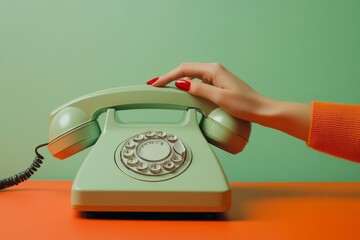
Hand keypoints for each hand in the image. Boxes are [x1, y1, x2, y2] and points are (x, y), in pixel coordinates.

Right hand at [147, 62, 310, 140]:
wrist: (261, 110)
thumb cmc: (245, 105)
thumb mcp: (220, 98)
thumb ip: (199, 89)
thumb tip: (182, 84)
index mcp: (213, 70)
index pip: (184, 70)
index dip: (167, 76)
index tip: (156, 83)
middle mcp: (214, 70)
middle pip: (186, 70)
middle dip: (169, 77)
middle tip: (155, 85)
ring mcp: (217, 76)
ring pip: (191, 75)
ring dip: (177, 80)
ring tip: (164, 87)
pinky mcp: (218, 84)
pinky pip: (198, 81)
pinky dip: (188, 85)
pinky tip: (183, 90)